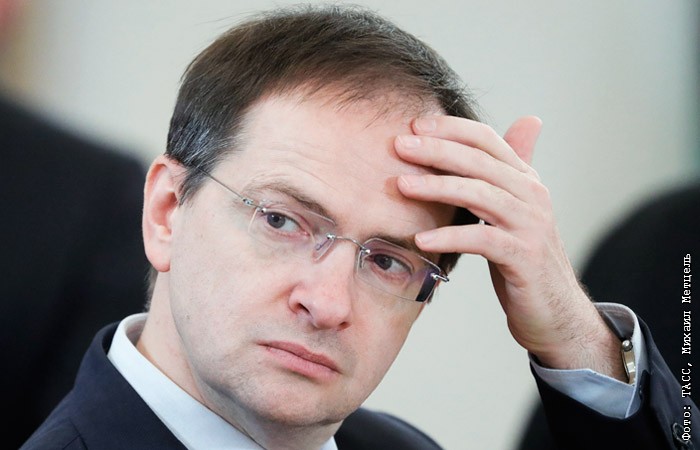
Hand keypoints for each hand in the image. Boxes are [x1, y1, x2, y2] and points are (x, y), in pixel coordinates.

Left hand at [395, 116, 624, 380]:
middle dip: (436, 150)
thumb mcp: (513, 209)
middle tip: (399, 145)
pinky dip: (450, 237)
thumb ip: (506, 171)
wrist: (554, 311)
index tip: (414, 125)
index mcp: (525, 179)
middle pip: (480, 161)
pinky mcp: (524, 256)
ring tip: (401, 186)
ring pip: (480, 195)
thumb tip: (524, 121)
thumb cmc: (523, 257)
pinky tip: (421, 239)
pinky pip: (482, 240)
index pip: (487, 139)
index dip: (450, 128)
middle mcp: (532, 195)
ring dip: (437, 187)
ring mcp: (530, 225)